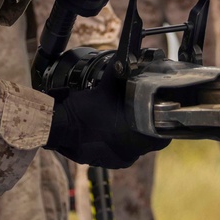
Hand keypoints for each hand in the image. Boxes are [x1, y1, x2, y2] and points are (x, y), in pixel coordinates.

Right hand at [45, 62, 168, 168]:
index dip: (162, 126)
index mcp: (134, 143)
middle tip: (139, 113)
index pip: (161, 139)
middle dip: (143, 128)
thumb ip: (119, 72)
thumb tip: (127, 56)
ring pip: (130, 148)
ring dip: (128, 136)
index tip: (159, 115)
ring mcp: (113, 161)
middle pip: (146, 143)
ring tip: (122, 120)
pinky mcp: (100, 162)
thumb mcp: (104, 89)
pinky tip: (107, 130)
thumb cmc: (82, 112)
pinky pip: (114, 152)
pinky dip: (114, 142)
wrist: (57, 127)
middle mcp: (127, 156)